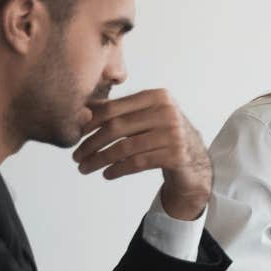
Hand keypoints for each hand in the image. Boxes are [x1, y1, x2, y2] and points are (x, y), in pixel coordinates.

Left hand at [72, 89, 212, 220]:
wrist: (194, 159)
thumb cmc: (162, 136)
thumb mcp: (144, 117)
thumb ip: (117, 111)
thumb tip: (80, 112)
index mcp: (157, 96)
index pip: (113, 108)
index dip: (89, 123)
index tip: (75, 136)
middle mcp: (168, 111)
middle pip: (116, 127)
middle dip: (91, 144)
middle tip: (76, 157)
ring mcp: (174, 133)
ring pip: (124, 147)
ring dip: (99, 160)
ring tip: (85, 168)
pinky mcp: (176, 155)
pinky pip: (137, 163)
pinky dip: (117, 169)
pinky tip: (107, 174)